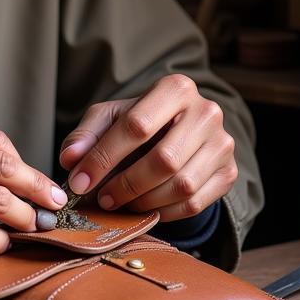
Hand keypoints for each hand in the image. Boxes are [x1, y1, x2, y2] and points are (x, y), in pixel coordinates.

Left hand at [59, 74, 237, 221]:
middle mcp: (206, 112)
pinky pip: (195, 203)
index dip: (103, 157)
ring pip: (182, 185)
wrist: (180, 129)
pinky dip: (164, 212)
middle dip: (125, 185)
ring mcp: (222, 143)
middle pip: (163, 159)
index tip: (79, 182)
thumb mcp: (110, 117)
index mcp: (175, 88)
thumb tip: (70, 160)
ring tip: (119, 203)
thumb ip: (86, 135)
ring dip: (144, 201)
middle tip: (101, 199)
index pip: (136, 126)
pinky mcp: (229, 173)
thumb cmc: (140, 120)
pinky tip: (143, 208)